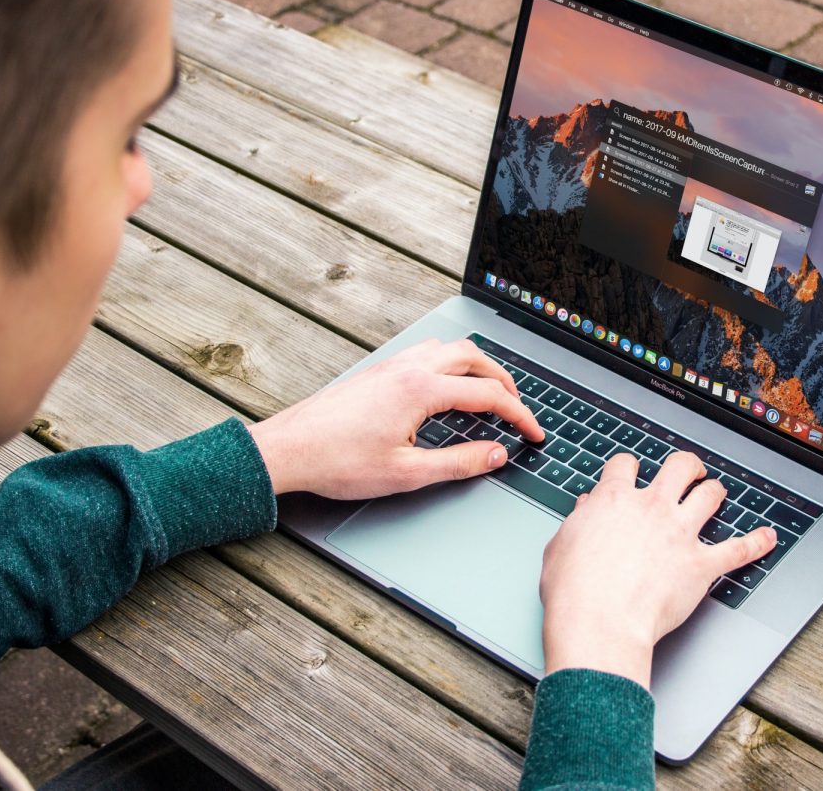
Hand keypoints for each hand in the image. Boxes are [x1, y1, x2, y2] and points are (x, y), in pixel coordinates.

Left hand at [247, 338, 543, 497]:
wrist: (289, 449)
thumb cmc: (337, 461)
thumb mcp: (406, 473)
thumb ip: (458, 463)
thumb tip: (495, 455)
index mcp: (421, 391)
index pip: (488, 396)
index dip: (519, 415)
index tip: (533, 433)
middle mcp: (409, 369)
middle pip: (474, 358)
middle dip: (503, 381)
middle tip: (517, 407)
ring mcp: (391, 366)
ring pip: (449, 348)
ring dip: (476, 366)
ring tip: (487, 392)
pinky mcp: (377, 371)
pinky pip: (426, 353)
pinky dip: (449, 364)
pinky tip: (445, 386)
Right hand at [539, 451, 776, 689]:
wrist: (599, 623)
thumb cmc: (574, 591)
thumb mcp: (560, 546)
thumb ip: (578, 522)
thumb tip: (587, 509)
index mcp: (614, 500)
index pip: (626, 465)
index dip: (629, 467)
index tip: (630, 473)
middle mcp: (652, 508)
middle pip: (679, 467)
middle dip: (686, 467)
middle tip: (688, 472)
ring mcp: (680, 534)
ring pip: (710, 496)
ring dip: (714, 492)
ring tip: (715, 493)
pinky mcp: (701, 565)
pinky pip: (739, 549)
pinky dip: (757, 543)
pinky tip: (767, 537)